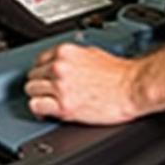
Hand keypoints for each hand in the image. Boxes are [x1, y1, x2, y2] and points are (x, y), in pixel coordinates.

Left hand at [24, 42, 142, 124]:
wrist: (134, 88)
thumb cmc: (120, 75)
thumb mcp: (91, 53)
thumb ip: (72, 58)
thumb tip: (62, 62)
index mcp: (65, 52)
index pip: (38, 61)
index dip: (42, 72)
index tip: (45, 79)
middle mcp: (59, 67)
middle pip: (32, 76)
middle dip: (41, 85)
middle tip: (48, 92)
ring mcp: (60, 87)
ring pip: (31, 91)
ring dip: (39, 97)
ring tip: (49, 102)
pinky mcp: (64, 106)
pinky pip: (36, 106)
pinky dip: (40, 111)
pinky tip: (47, 112)